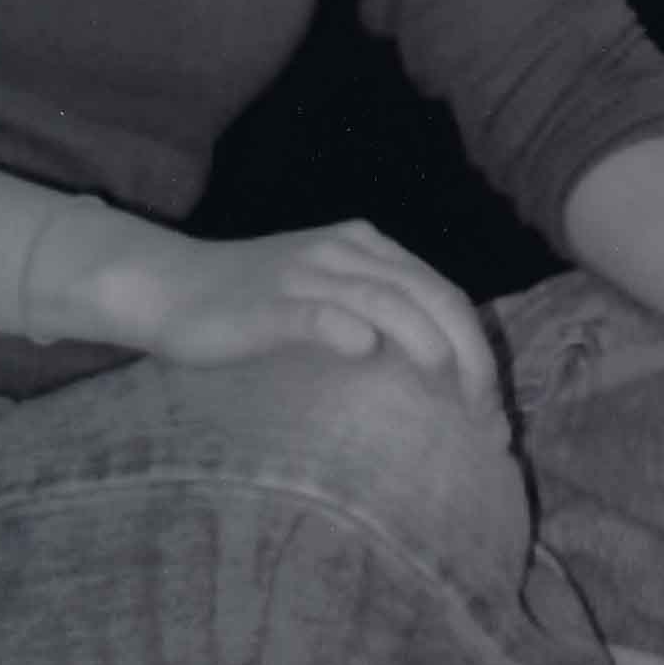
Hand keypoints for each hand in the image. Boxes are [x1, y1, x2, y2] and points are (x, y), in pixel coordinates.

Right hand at [128, 218, 498, 410]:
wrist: (169, 286)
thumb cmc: (251, 302)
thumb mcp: (326, 293)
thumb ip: (378, 312)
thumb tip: (443, 372)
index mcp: (365, 247)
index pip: (444, 291)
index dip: (479, 347)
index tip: (494, 411)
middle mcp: (343, 251)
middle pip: (430, 294)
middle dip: (472, 355)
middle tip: (489, 417)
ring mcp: (304, 274)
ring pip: (386, 299)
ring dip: (430, 345)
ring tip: (457, 394)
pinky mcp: (267, 303)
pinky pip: (315, 312)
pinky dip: (345, 327)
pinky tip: (365, 350)